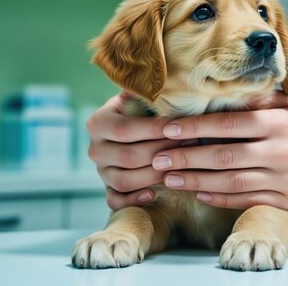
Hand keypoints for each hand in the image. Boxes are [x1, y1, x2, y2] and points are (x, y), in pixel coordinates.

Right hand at [87, 92, 195, 209]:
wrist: (135, 129)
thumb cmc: (145, 110)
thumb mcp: (142, 97)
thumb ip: (150, 93)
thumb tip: (171, 87)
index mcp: (98, 122)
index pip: (126, 129)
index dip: (156, 130)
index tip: (183, 127)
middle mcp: (95, 149)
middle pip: (128, 156)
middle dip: (163, 151)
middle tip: (192, 144)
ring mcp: (101, 172)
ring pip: (124, 180)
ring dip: (155, 174)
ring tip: (181, 166)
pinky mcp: (109, 190)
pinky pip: (116, 201)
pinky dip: (134, 200)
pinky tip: (154, 194)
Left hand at [153, 92, 287, 209]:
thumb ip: (259, 99)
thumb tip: (220, 88)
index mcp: (278, 122)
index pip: (227, 123)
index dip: (194, 127)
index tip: (166, 129)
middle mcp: (280, 150)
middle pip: (223, 156)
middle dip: (186, 157)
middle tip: (158, 159)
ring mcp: (283, 178)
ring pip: (231, 183)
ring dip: (196, 181)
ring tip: (171, 178)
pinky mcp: (286, 200)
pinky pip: (246, 200)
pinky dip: (220, 198)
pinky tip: (199, 192)